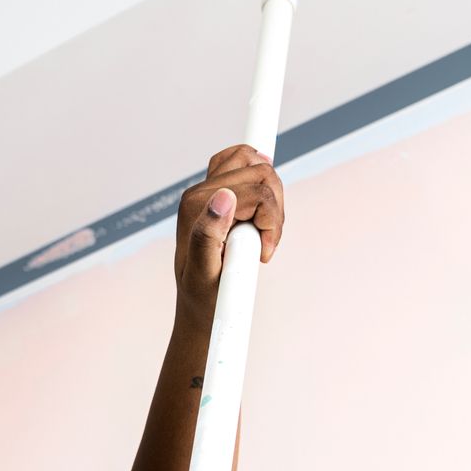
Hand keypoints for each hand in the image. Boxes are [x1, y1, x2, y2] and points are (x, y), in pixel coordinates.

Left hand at [173, 144, 285, 317]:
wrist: (199, 305)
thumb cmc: (205, 297)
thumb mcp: (205, 273)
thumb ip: (209, 232)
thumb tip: (224, 196)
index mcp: (196, 206)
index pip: (258, 191)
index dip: (271, 221)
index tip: (263, 253)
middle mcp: (199, 192)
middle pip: (262, 171)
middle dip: (274, 209)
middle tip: (264, 243)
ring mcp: (207, 189)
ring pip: (258, 165)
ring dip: (272, 200)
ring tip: (261, 235)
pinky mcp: (215, 193)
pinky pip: (245, 165)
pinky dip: (262, 186)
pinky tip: (258, 211)